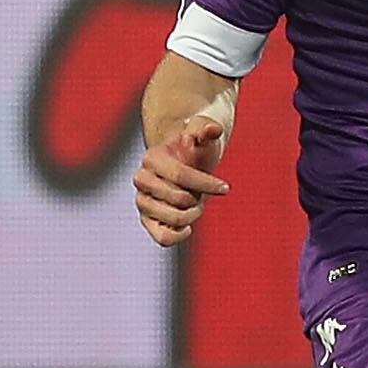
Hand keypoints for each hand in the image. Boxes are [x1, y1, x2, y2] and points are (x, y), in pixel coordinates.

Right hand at [134, 117, 229, 246]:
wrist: (185, 164)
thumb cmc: (196, 148)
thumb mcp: (203, 133)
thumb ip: (206, 128)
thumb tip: (212, 129)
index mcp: (152, 158)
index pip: (180, 175)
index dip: (206, 184)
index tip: (225, 187)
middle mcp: (141, 180)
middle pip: (179, 199)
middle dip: (199, 198)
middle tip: (201, 191)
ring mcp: (142, 201)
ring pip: (173, 220)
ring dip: (192, 215)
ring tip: (194, 204)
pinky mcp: (147, 220)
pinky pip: (163, 239)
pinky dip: (180, 234)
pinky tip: (188, 225)